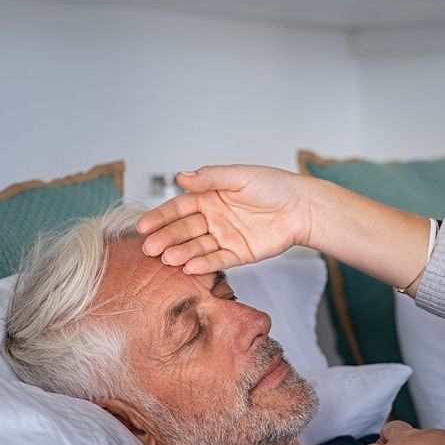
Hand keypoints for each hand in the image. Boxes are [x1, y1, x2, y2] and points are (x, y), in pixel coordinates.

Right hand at [137, 165, 317, 273]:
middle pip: (184, 230)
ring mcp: (224, 237)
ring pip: (198, 247)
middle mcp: (213, 218)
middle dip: (166, 238)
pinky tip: (190, 267)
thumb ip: (210, 178)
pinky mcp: (238, 254)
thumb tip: (180, 176)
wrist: (302, 207)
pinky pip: (218, 260)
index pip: (179, 208)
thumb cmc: (273, 185)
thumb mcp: (239, 176)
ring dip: (181, 253)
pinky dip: (204, 264)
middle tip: (149, 247)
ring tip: (167, 259)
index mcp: (209, 198)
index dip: (161, 217)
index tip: (143, 226)